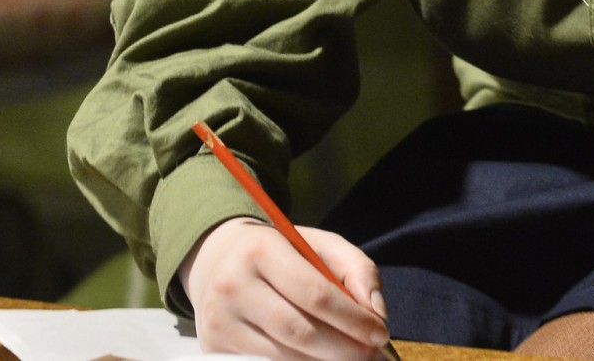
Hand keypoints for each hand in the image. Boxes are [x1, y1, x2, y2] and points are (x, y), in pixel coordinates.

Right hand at [181, 217, 390, 360]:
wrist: (218, 260)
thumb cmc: (282, 253)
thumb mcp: (321, 245)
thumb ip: (357, 270)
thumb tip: (377, 312)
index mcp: (261, 250)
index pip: (315, 294)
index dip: (352, 319)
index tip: (380, 334)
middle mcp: (232, 286)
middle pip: (298, 332)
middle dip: (343, 350)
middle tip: (371, 355)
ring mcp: (218, 321)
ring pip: (282, 356)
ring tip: (350, 359)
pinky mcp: (213, 347)